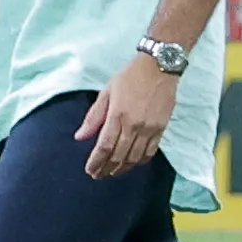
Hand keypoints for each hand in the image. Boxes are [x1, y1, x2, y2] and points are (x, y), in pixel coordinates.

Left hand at [79, 53, 176, 177]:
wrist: (160, 67)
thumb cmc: (130, 77)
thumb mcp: (107, 92)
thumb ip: (93, 117)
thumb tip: (80, 137)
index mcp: (117, 115)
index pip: (104, 146)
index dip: (96, 162)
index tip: (90, 170)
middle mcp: (134, 125)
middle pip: (118, 155)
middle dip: (106, 168)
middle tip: (98, 175)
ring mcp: (149, 128)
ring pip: (134, 157)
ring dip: (122, 168)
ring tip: (113, 172)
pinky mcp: (161, 128)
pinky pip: (150, 151)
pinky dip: (140, 161)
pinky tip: (132, 163)